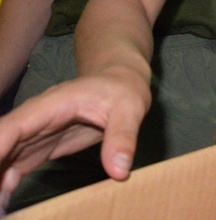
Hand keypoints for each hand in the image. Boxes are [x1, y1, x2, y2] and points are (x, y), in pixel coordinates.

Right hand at [0, 72, 149, 209]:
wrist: (120, 81)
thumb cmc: (122, 89)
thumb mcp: (130, 109)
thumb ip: (123, 137)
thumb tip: (119, 171)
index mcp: (49, 106)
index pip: (12, 128)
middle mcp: (33, 121)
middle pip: (0, 145)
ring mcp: (34, 136)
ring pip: (3, 159)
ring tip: (0, 211)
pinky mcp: (39, 148)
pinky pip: (14, 168)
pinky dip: (5, 186)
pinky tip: (3, 206)